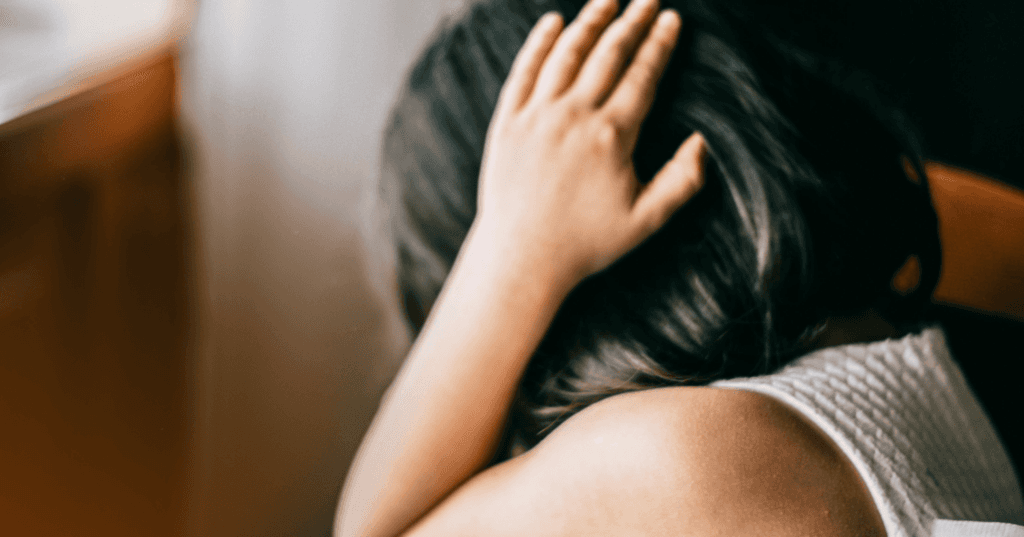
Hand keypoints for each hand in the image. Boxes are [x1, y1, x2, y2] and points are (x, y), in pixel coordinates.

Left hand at [471, 0, 706, 291]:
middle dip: (632, 21)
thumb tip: (703, 141)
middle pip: (608, 54)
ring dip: (590, 20)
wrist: (521, 257)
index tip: (670, 19)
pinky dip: (539, 43)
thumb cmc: (586, 244)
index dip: (659, 44)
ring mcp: (537, 116)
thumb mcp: (645, 221)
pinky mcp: (508, 122)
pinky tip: (552, 23)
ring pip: (567, 53)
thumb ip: (681, 181)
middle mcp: (574, 117)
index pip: (642, 75)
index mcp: (612, 136)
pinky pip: (524, 71)